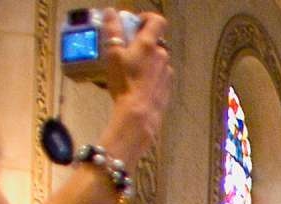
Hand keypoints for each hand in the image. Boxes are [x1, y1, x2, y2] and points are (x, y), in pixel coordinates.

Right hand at [101, 11, 173, 152]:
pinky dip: (151, 75)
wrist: (139, 114)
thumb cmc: (124, 82)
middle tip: (126, 51)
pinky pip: (159, 75)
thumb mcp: (113, 54)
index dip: (147, 18)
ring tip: (131, 72)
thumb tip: (111, 11)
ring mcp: (167, 72)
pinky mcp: (169, 87)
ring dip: (146, 60)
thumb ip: (113, 30)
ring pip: (157, 60)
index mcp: (149, 44)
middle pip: (154, 42)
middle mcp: (162, 55)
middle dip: (142, 43)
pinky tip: (139, 85)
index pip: (157, 21)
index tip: (135, 24)